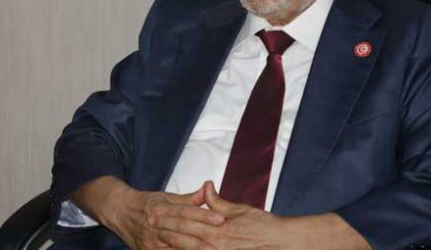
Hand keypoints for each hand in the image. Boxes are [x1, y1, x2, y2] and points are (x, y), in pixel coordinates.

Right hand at [72, 177, 223, 249]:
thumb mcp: (166, 197)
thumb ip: (189, 198)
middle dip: (200, 235)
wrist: (119, 212)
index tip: (220, 219)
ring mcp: (150, 240)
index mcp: (161, 208)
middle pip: (180, 229)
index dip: (203, 216)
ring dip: (191, 248)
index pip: (184, 212)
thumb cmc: (146, 205)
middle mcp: (155, 224)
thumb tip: (209, 188)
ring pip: (173, 244)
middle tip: (219, 241)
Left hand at [155, 181, 288, 248]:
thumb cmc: (263, 226)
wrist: (282, 243)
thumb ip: (219, 201)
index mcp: (217, 228)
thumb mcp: (240, 210)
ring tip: (158, 243)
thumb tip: (206, 187)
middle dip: (165, 235)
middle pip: (184, 240)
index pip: (188, 222)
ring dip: (174, 247)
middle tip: (148, 228)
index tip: (153, 215)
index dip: (169, 219)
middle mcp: (215, 244)